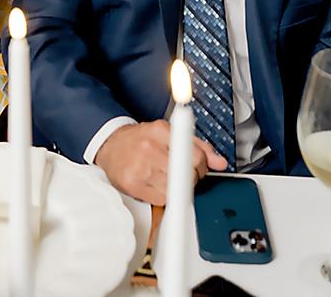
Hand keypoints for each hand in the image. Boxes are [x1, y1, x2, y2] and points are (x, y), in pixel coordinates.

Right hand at [94, 120, 226, 204]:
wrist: (110, 144)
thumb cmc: (140, 139)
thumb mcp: (169, 134)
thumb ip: (198, 146)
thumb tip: (220, 163)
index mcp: (160, 130)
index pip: (194, 155)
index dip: (201, 167)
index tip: (200, 169)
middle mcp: (149, 147)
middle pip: (187, 175)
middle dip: (190, 177)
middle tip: (180, 172)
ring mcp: (140, 167)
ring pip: (174, 189)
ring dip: (175, 188)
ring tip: (165, 177)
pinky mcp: (132, 184)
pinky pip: (160, 199)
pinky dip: (162, 196)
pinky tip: (155, 185)